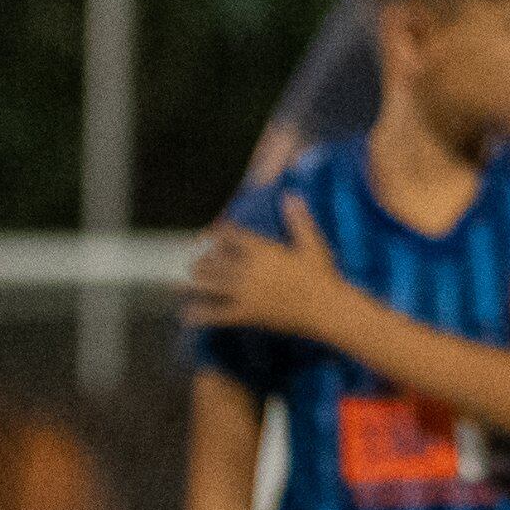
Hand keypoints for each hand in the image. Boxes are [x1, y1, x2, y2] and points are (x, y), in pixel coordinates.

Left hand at [184, 197, 366, 348]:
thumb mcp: (313, 244)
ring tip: (182, 284)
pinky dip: (200, 314)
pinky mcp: (247, 313)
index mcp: (263, 250)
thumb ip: (299, 219)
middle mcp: (249, 269)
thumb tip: (290, 195)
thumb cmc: (323, 275)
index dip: (219, 235)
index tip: (210, 235)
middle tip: (191, 263)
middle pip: (214, 262)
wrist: (327, 308)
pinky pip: (217, 314)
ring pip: (210, 285)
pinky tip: (188, 315)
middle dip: (201, 261)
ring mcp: (245, 292)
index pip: (232, 237)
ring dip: (194, 284)